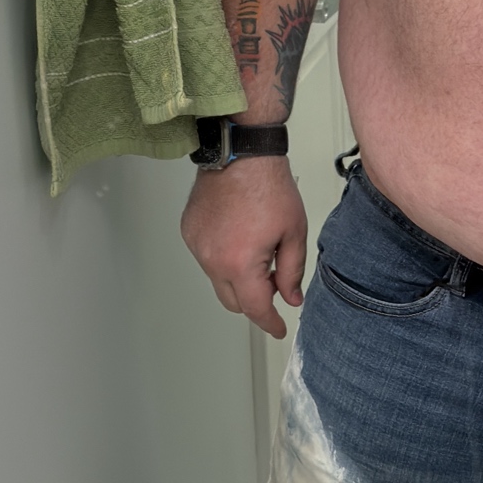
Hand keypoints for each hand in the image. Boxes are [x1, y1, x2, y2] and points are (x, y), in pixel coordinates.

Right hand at [180, 156, 308, 338]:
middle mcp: (212, 260)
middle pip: (233, 301)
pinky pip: (207, 258)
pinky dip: (224, 258)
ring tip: (259, 248)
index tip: (279, 328)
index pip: (255, 308)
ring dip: (238, 277)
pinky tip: (240, 235)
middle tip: (276, 281)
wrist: (241, 154)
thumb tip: (290, 298)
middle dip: (255, 300)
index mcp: (240, 263)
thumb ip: (292, 271)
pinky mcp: (189, 233)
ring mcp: (197, 246)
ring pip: (218, 280)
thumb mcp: (294, 232)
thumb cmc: (269, 187)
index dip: (270, 322)